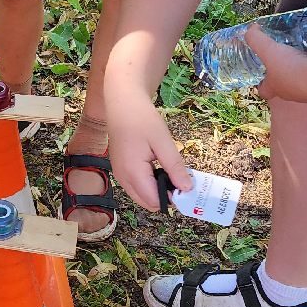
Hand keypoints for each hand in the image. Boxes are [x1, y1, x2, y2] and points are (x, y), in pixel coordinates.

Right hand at [107, 90, 191, 210]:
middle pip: (147, 203)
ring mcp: (119, 174)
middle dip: (164, 196)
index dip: (172, 198)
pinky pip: (135, 186)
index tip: (186, 187)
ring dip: (156, 191)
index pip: (155, 201)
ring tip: (169, 172)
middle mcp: (123, 178)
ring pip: (141, 196)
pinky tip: (157, 168)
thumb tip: (187, 189)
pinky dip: (148, 184)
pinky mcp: (120, 169)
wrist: (122, 102)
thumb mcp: (163, 142)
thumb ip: (175, 167)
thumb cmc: (142, 119)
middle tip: (179, 178)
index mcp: (133, 172)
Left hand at [247, 26, 306, 103]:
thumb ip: (256, 39)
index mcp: (274, 87)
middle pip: (284, 89)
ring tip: (305, 58)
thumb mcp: (267, 49)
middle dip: (283, 77)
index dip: (261, 84)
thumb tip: (250, 30)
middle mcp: (291, 94)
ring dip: (303, 74)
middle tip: (286, 62)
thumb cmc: (289, 66)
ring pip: (303, 86)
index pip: (264, 91)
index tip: (262, 75)